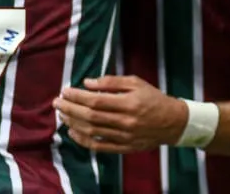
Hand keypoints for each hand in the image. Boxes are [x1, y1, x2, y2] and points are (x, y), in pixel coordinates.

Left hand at [53, 75, 188, 153]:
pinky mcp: (124, 148)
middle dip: (70, 108)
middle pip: (91, 116)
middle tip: (57, 102)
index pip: (96, 100)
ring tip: (62, 115)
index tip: (65, 91)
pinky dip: (83, 141)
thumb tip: (87, 83)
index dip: (78, 96)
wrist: (173, 122)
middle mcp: (125, 121)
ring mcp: (124, 136)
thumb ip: (111, 82)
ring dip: (73, 123)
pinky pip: (99, 146)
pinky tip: (73, 132)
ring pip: (92, 132)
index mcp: (128, 103)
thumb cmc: (153, 98)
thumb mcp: (136, 82)